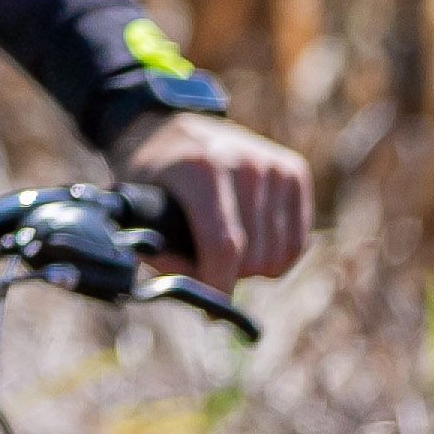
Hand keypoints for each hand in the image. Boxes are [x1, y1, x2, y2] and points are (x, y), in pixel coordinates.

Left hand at [114, 115, 312, 287]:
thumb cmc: (151, 175)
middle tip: (204, 262)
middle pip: (254, 258)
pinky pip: (297, 244)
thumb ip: (159, 252)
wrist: (168, 127)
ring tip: (224, 248)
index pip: (224, 246)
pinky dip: (275, 255)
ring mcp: (274, 165)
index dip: (217, 285)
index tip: (209, 306)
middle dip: (227, 273)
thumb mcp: (136, 208)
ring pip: (279, 257)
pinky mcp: (294, 171)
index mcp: (202, 169)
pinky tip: (250, 241)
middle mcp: (245, 163)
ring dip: (251, 267)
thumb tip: (195, 295)